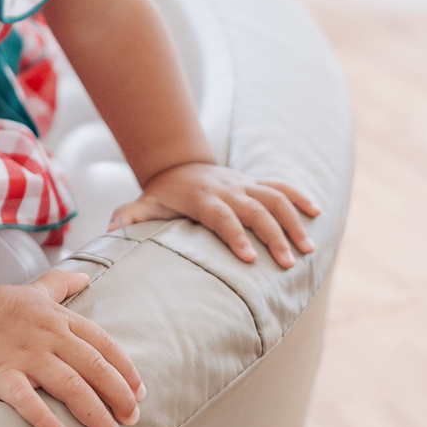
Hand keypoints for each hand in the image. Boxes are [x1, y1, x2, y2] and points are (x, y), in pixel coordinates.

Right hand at [0, 269, 144, 426]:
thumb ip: (61, 283)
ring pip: (70, 386)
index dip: (125, 369)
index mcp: (60, 319)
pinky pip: (26, 400)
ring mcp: (26, 356)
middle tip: (132, 421)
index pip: (103, 344)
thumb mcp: (34, 290)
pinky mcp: (1, 374)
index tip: (140, 392)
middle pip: (94, 368)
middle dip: (118, 396)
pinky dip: (45, 419)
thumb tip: (86, 275)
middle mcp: (49, 337)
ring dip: (94, 413)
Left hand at [108, 162, 319, 268]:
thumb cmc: (163, 193)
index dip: (235, 236)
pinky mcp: (255, 183)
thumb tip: (109, 231)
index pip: (222, 217)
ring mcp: (244, 185)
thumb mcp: (143, 203)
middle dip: (273, 236)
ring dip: (293, 222)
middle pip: (255, 210)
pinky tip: (317, 214)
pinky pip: (281, 186)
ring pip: (274, 198)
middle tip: (288, 263)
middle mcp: (228, 190)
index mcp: (203, 199)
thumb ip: (128, 217)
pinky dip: (300, 197)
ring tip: (308, 249)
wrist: (180, 163)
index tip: (249, 259)